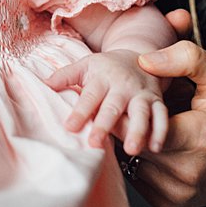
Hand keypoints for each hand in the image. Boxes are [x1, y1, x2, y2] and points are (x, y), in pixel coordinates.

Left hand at [48, 51, 168, 155]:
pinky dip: (161, 132)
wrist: (139, 56)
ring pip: (141, 113)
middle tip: (95, 144)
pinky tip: (155, 148)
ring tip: (132, 149)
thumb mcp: (85, 65)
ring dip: (138, 131)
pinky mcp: (157, 101)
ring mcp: (142, 94)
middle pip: (114, 106)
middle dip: (105, 125)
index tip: (69, 128)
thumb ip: (65, 76)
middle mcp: (123, 86)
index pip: (90, 96)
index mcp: (102, 78)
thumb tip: (43, 85)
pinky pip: (162, 116)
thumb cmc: (106, 67)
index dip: (80, 112)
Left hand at [131, 41, 205, 206]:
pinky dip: (137, 164)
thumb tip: (145, 61)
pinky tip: (147, 149)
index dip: (133, 113)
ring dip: (129, 146)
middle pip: (135, 147)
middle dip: (127, 127)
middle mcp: (190, 173)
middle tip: (124, 111)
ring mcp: (179, 194)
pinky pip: (137, 182)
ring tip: (137, 129)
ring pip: (131, 166)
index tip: (130, 101)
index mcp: (201, 138)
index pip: (147, 128)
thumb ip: (187, 59)